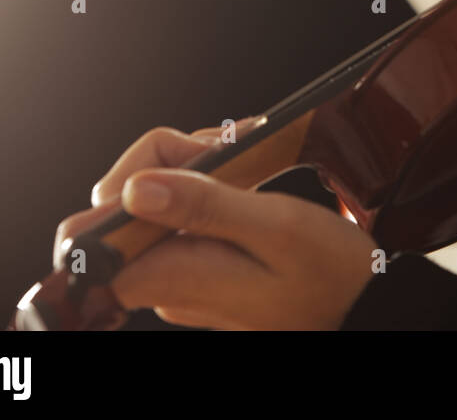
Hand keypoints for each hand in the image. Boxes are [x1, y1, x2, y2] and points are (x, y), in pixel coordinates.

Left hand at [53, 121, 379, 329]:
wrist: (363, 306)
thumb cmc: (331, 273)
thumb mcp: (279, 227)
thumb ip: (205, 206)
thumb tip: (133, 191)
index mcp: (172, 276)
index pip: (94, 229)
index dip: (135, 172)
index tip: (195, 159)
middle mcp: (165, 285)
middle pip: (124, 207)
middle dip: (172, 161)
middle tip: (232, 151)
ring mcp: (181, 279)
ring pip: (154, 206)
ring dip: (197, 169)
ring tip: (250, 156)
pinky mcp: (199, 272)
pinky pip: (181, 220)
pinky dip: (210, 189)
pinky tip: (248, 178)